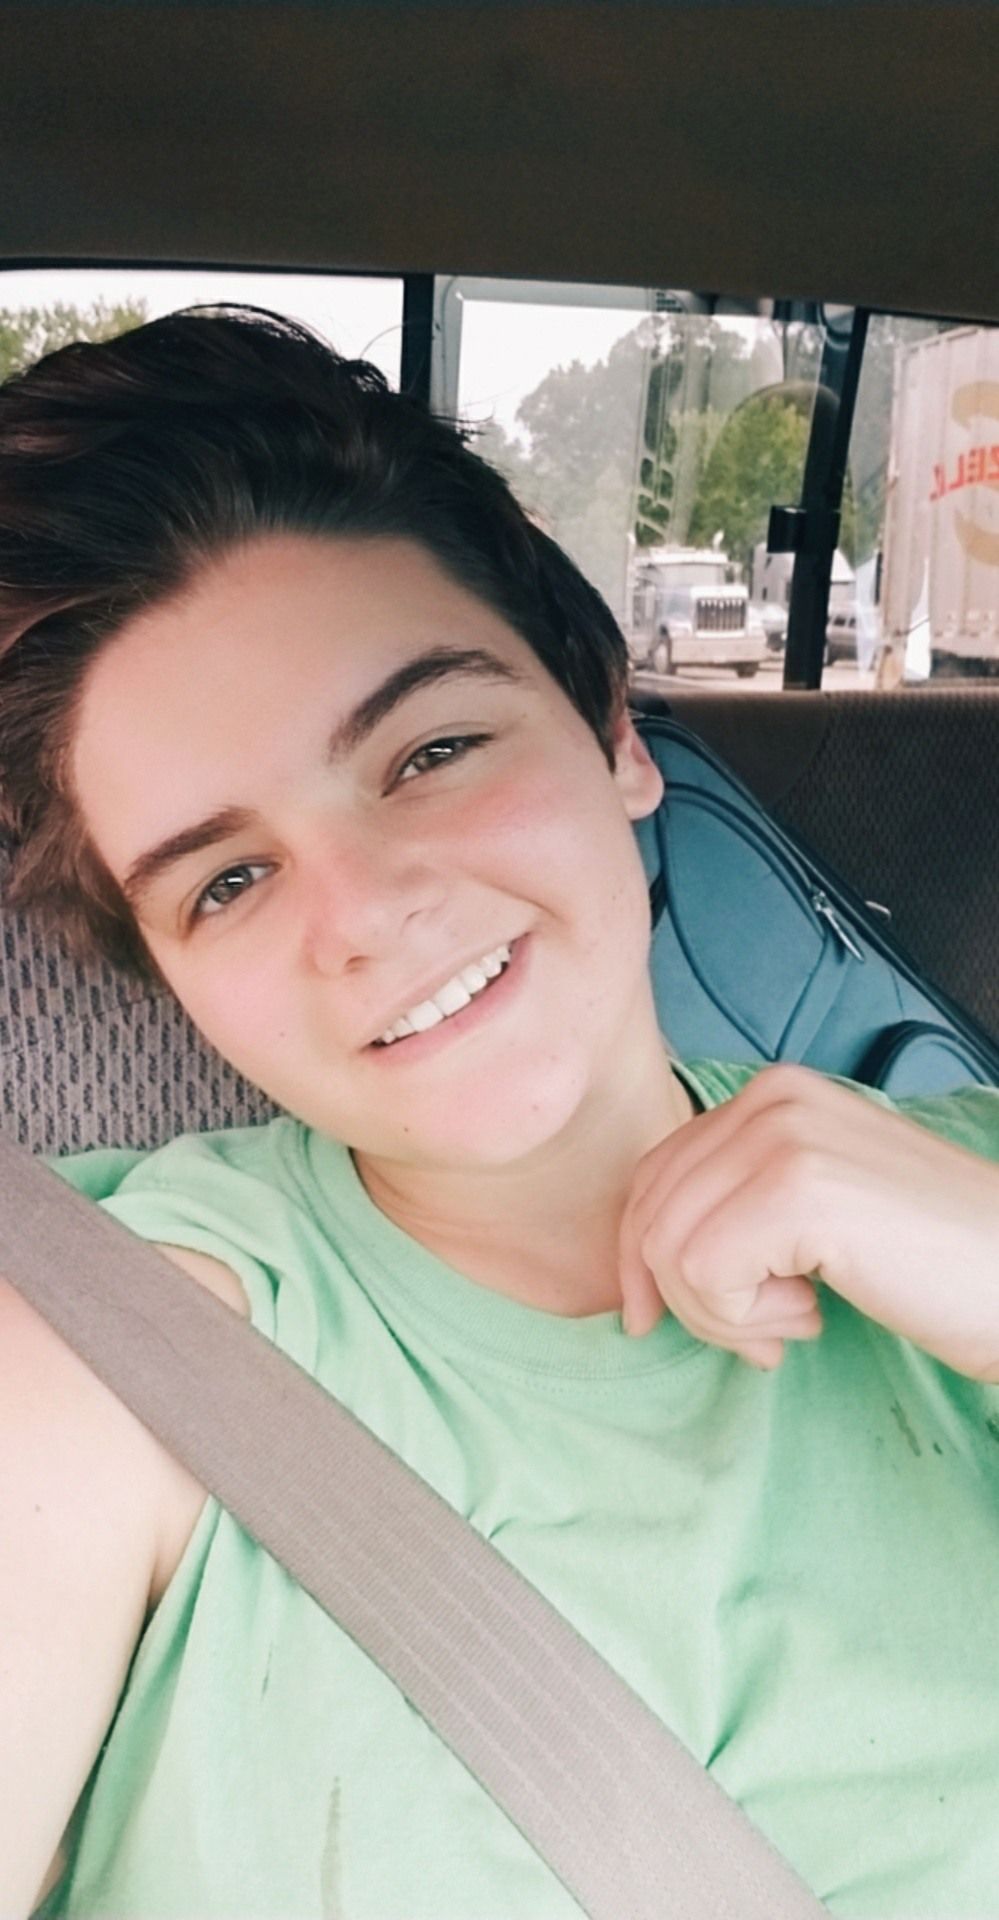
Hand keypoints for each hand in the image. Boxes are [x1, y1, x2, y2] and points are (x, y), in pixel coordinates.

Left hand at [618, 1064, 998, 1379]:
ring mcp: (783, 1139)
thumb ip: (738, 1203)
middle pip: (650, 1212)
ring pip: (668, 1248)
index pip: (653, 1175)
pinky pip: (705, 1275)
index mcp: (770, 1093)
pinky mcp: (798, 1191)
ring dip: (720, 1315)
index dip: (647, 1258)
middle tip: (761, 1332)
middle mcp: (769, 1098)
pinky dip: (745, 1319)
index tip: (684, 1315)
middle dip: (685, 1296)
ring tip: (794, 1320)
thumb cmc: (927, 1255)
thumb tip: (640, 1260)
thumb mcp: (816, 1203)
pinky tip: (812, 1315)